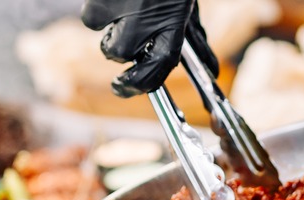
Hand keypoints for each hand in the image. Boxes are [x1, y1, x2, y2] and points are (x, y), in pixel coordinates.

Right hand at [81, 0, 218, 96]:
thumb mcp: (191, 9)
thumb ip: (199, 41)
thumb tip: (212, 70)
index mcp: (172, 23)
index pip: (157, 66)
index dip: (141, 84)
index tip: (125, 88)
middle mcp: (144, 16)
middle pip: (118, 53)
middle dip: (119, 51)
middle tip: (127, 39)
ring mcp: (117, 3)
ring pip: (103, 35)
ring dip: (110, 30)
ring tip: (127, 10)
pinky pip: (91, 16)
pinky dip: (100, 12)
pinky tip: (116, 1)